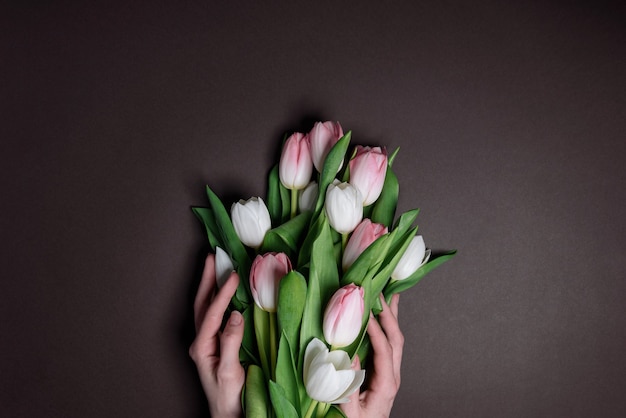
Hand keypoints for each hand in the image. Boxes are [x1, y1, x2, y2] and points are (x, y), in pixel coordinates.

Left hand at [189, 254, 244, 417]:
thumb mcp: (231, 371)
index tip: (233, 275)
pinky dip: (219, 299)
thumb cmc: (230, 398)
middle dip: (207, 279)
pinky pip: (215, 316)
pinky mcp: (216, 345)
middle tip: (212, 257)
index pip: (212, 313)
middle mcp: (201, 342)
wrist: (229, 415)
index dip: (223, 293)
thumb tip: (236, 315)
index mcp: (202, 347)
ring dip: (211, 286)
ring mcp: (207, 343)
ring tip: (216, 266)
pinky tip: (226, 292)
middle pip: (202, 304)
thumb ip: (231, 342)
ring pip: (206, 308)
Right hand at [341, 294, 403, 417]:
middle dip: (389, 315)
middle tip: (380, 293)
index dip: (377, 331)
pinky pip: (388, 343)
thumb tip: (348, 358)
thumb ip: (349, 388)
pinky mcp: (384, 369)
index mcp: (387, 384)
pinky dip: (386, 324)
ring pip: (395, 339)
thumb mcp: (350, 412)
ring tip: (390, 293)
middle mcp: (393, 375)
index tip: (367, 313)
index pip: (385, 352)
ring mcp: (390, 371)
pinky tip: (384, 313)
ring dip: (392, 316)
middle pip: (396, 340)